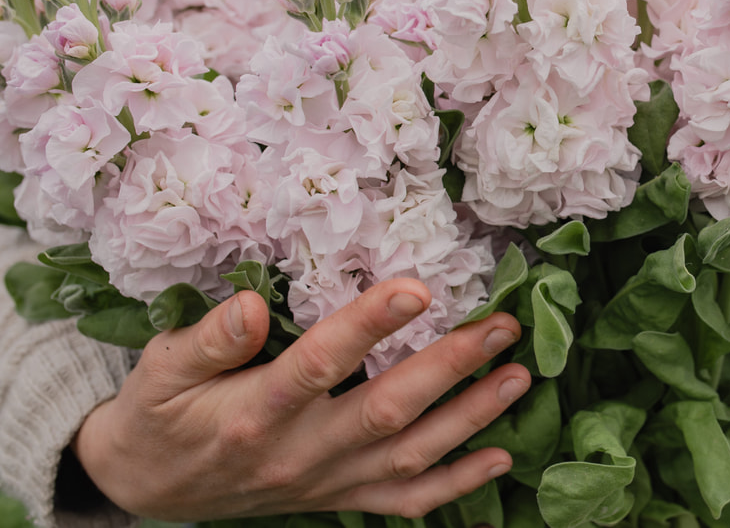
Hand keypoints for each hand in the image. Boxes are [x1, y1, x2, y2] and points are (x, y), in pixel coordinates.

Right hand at [72, 279, 529, 520]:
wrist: (148, 487)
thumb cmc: (160, 414)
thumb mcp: (161, 370)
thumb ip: (208, 339)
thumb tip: (252, 306)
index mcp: (255, 412)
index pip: (320, 364)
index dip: (369, 326)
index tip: (417, 288)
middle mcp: (299, 453)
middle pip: (387, 410)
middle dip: (451, 367)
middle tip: (501, 326)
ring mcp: (326, 483)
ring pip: (411, 455)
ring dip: (471, 418)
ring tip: (519, 377)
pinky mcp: (339, 498)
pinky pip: (405, 502)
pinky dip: (456, 484)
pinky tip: (499, 457)